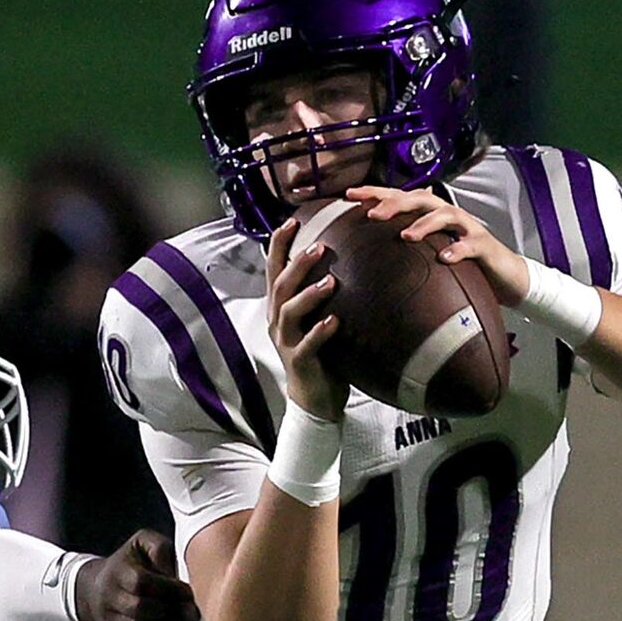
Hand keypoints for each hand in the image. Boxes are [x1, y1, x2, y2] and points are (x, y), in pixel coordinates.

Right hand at [74, 530, 202, 620]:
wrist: (96, 589)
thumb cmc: (131, 563)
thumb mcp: (143, 543)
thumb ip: (160, 549)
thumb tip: (173, 573)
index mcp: (117, 571)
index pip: (141, 582)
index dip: (168, 589)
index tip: (188, 593)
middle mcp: (108, 597)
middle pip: (138, 609)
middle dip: (170, 613)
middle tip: (193, 615)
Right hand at [264, 217, 346, 421]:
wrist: (314, 400)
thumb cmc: (321, 354)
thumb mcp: (317, 318)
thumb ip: (324, 292)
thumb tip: (348, 259)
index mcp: (281, 308)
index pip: (274, 270)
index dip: (279, 245)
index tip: (293, 220)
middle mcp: (279, 321)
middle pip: (280, 286)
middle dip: (297, 264)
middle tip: (319, 245)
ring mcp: (287, 342)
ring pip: (289, 312)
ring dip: (309, 294)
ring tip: (330, 281)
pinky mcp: (300, 361)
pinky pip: (307, 345)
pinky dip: (320, 331)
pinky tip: (334, 320)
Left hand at [349, 185, 531, 305]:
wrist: (503, 276)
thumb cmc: (460, 263)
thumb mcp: (427, 252)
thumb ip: (404, 246)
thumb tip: (366, 251)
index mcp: (430, 215)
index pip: (401, 197)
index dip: (376, 193)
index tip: (349, 195)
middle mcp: (448, 215)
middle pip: (421, 199)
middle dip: (396, 203)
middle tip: (372, 215)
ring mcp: (467, 228)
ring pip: (446, 215)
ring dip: (425, 223)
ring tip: (406, 236)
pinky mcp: (483, 247)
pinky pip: (470, 245)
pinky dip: (457, 249)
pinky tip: (443, 258)